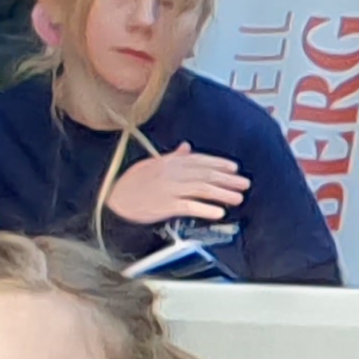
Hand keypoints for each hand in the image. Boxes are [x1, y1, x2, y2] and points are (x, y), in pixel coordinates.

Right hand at [102, 147, 245, 229]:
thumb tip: (186, 146)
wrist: (113, 201)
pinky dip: (205, 209)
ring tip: (238, 198)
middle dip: (227, 179)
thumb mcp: (151, 165)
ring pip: (200, 189)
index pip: (198, 160)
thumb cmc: (133, 184)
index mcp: (168, 163)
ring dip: (222, 193)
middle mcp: (170, 173)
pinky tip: (218, 212)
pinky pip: (188, 206)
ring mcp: (168, 189)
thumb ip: (172, 157)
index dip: (218, 163)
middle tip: (245, 183)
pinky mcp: (164, 206)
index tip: (234, 168)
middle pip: (204, 174)